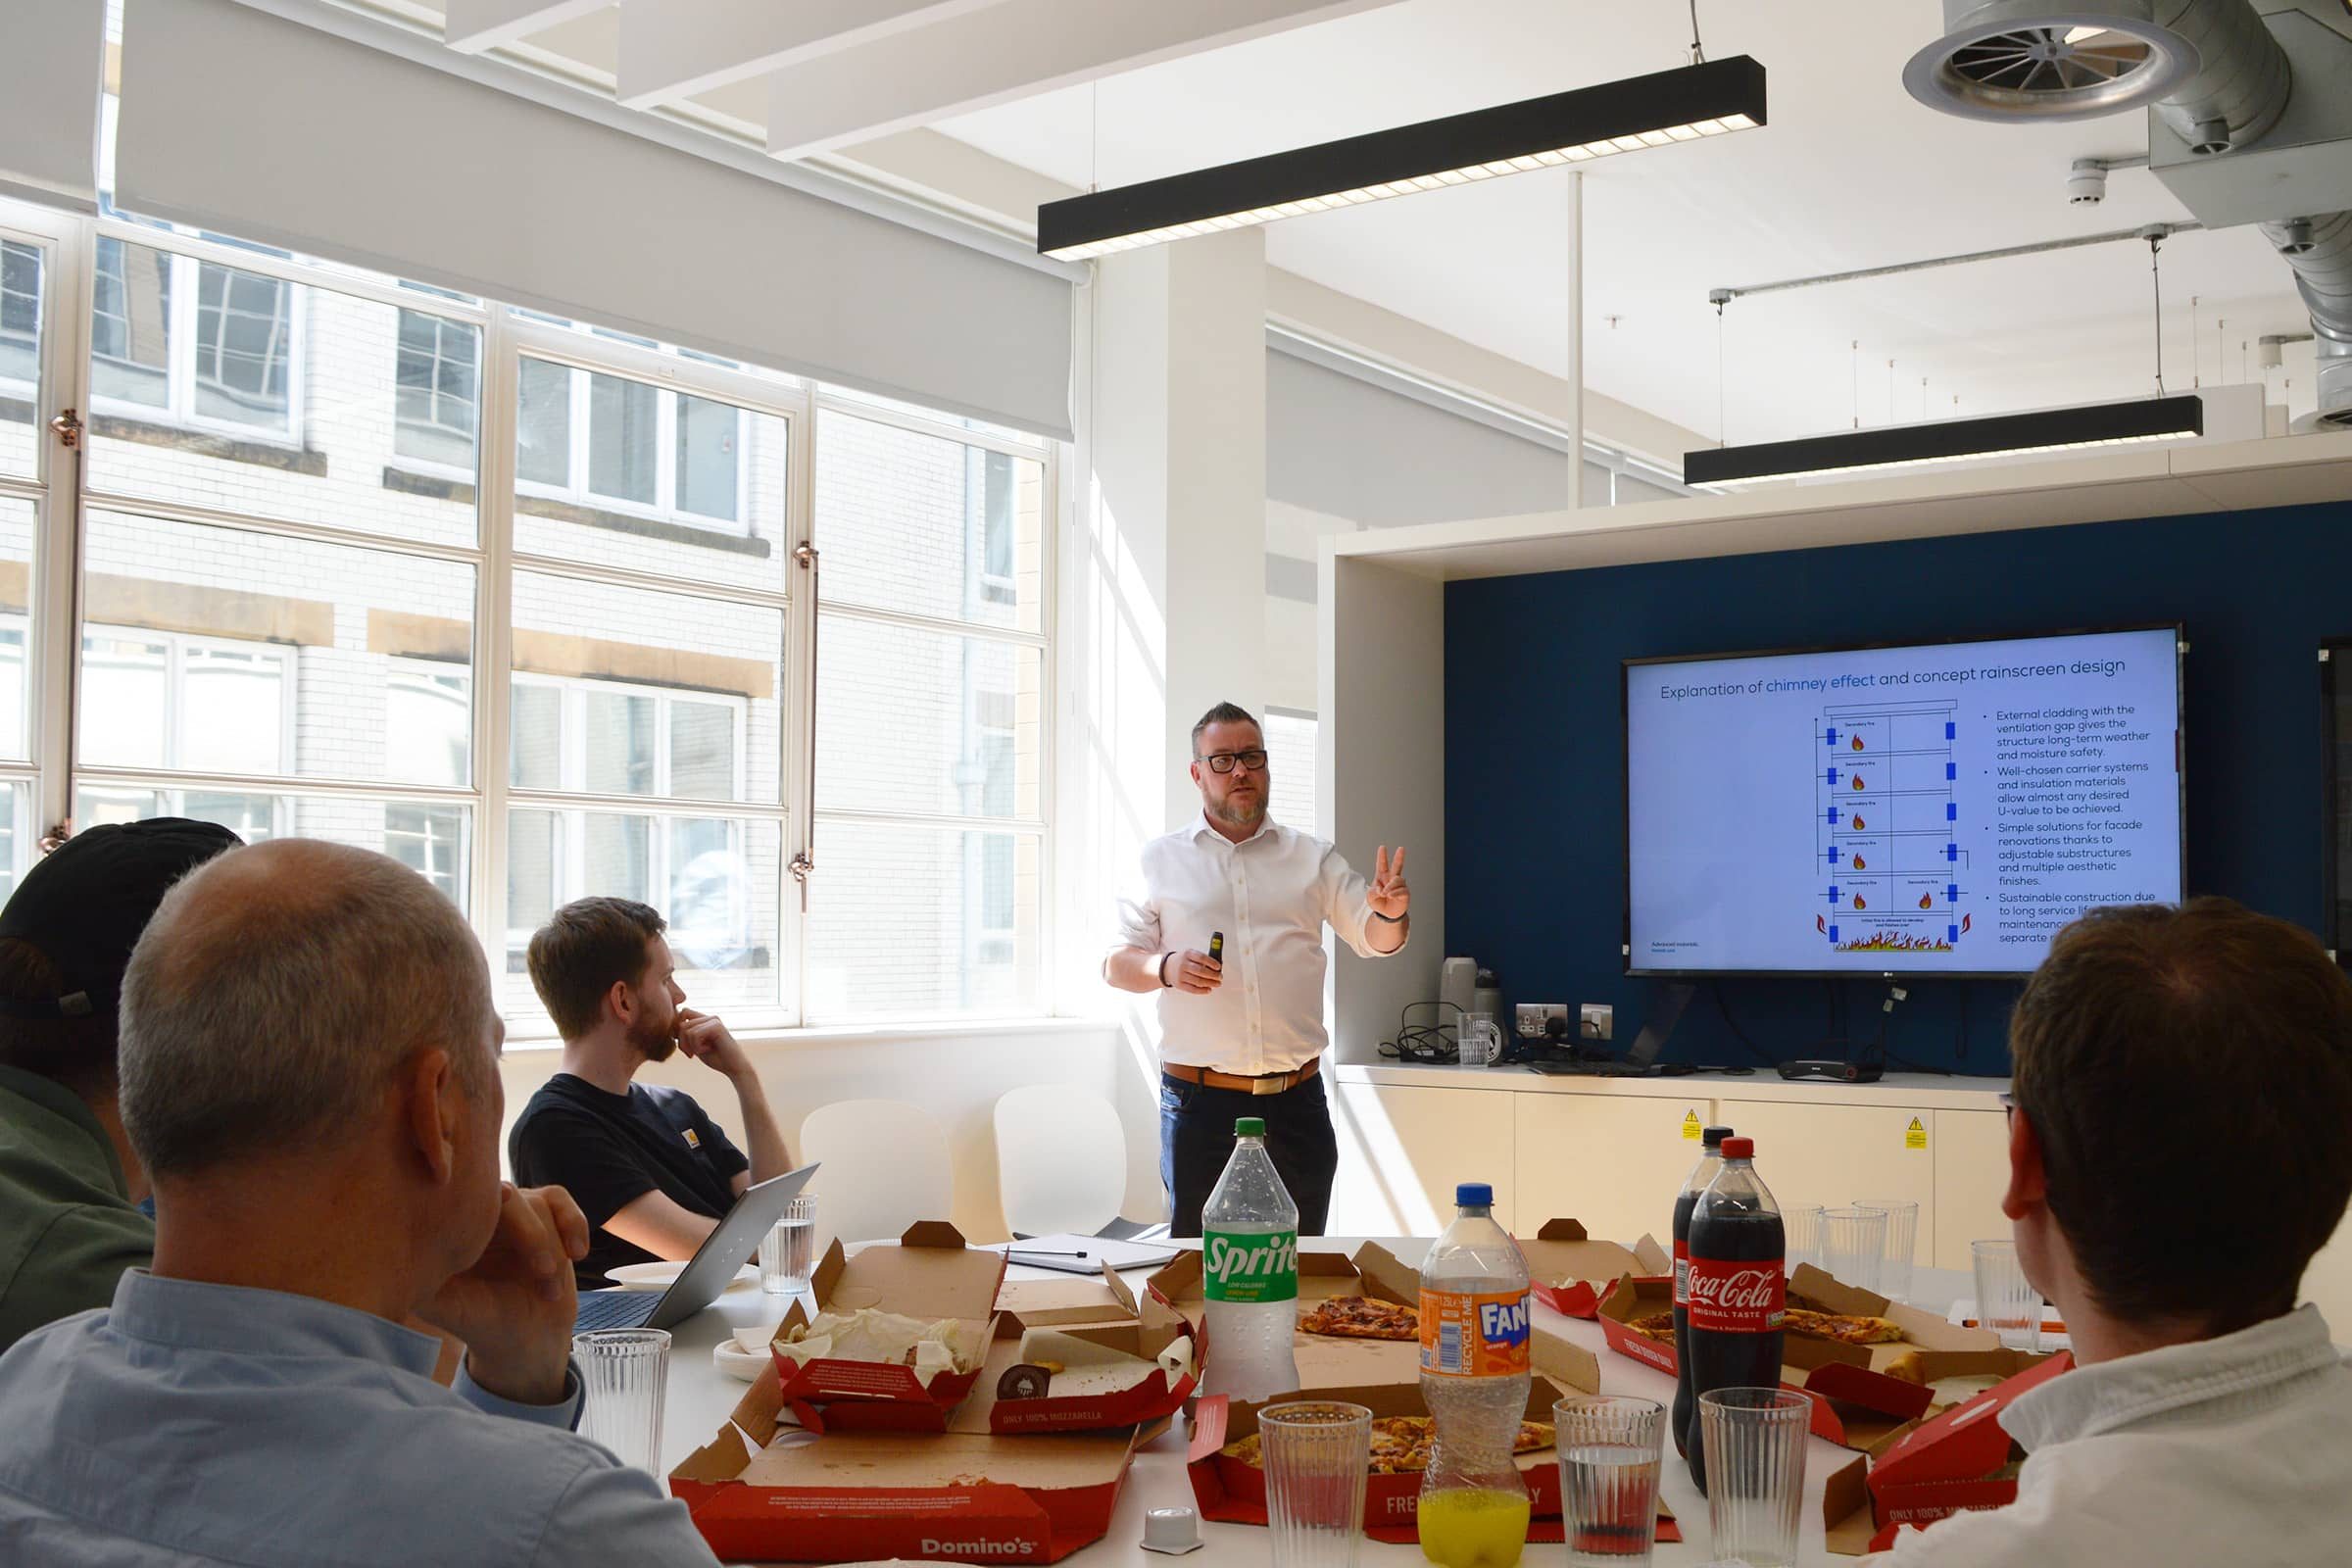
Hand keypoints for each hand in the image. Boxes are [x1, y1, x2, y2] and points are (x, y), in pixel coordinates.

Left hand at [423, 1183, 586, 1406]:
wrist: (524, 1336)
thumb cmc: (482, 1322)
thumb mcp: (450, 1308)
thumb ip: (427, 1285)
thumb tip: (410, 1262)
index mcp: (449, 1228)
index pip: (462, 1203)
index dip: (480, 1210)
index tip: (496, 1229)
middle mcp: (479, 1211)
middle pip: (505, 1196)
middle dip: (531, 1235)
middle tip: (543, 1272)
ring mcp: (513, 1209)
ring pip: (538, 1202)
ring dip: (552, 1247)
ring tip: (550, 1289)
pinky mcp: (544, 1212)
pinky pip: (559, 1199)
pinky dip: (573, 1224)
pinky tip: (578, 1255)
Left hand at [676, 1008, 752, 1079]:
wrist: (734, 1067)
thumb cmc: (716, 1058)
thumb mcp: (695, 1046)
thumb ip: (686, 1036)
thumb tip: (671, 1029)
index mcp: (705, 1020)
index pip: (682, 1015)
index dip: (679, 1031)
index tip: (686, 1048)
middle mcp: (709, 1017)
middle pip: (682, 1023)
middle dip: (682, 1042)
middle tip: (691, 1054)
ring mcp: (713, 1020)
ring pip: (686, 1029)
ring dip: (690, 1045)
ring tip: (701, 1052)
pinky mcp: (716, 1026)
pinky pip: (694, 1034)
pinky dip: (696, 1046)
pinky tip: (707, 1050)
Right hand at [1167, 950, 1222, 993]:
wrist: (1167, 967)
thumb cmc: (1183, 960)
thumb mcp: (1190, 954)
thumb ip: (1202, 958)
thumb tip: (1217, 966)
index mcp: (1187, 954)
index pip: (1201, 958)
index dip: (1211, 962)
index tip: (1219, 967)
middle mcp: (1183, 964)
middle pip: (1200, 971)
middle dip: (1213, 975)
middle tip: (1220, 977)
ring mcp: (1181, 975)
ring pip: (1198, 981)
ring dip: (1210, 983)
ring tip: (1217, 983)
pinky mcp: (1180, 984)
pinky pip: (1193, 989)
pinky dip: (1202, 990)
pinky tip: (1209, 989)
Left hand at [1369, 844, 1409, 918]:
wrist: (1386, 915)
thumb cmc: (1379, 903)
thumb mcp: (1370, 897)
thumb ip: (1373, 891)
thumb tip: (1382, 888)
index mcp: (1382, 877)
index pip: (1382, 865)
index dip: (1382, 856)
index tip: (1382, 847)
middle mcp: (1392, 879)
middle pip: (1397, 866)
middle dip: (1399, 857)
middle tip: (1401, 848)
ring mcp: (1399, 885)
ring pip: (1397, 880)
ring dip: (1390, 886)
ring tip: (1385, 893)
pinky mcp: (1405, 893)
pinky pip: (1401, 890)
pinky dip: (1394, 893)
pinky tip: (1390, 895)